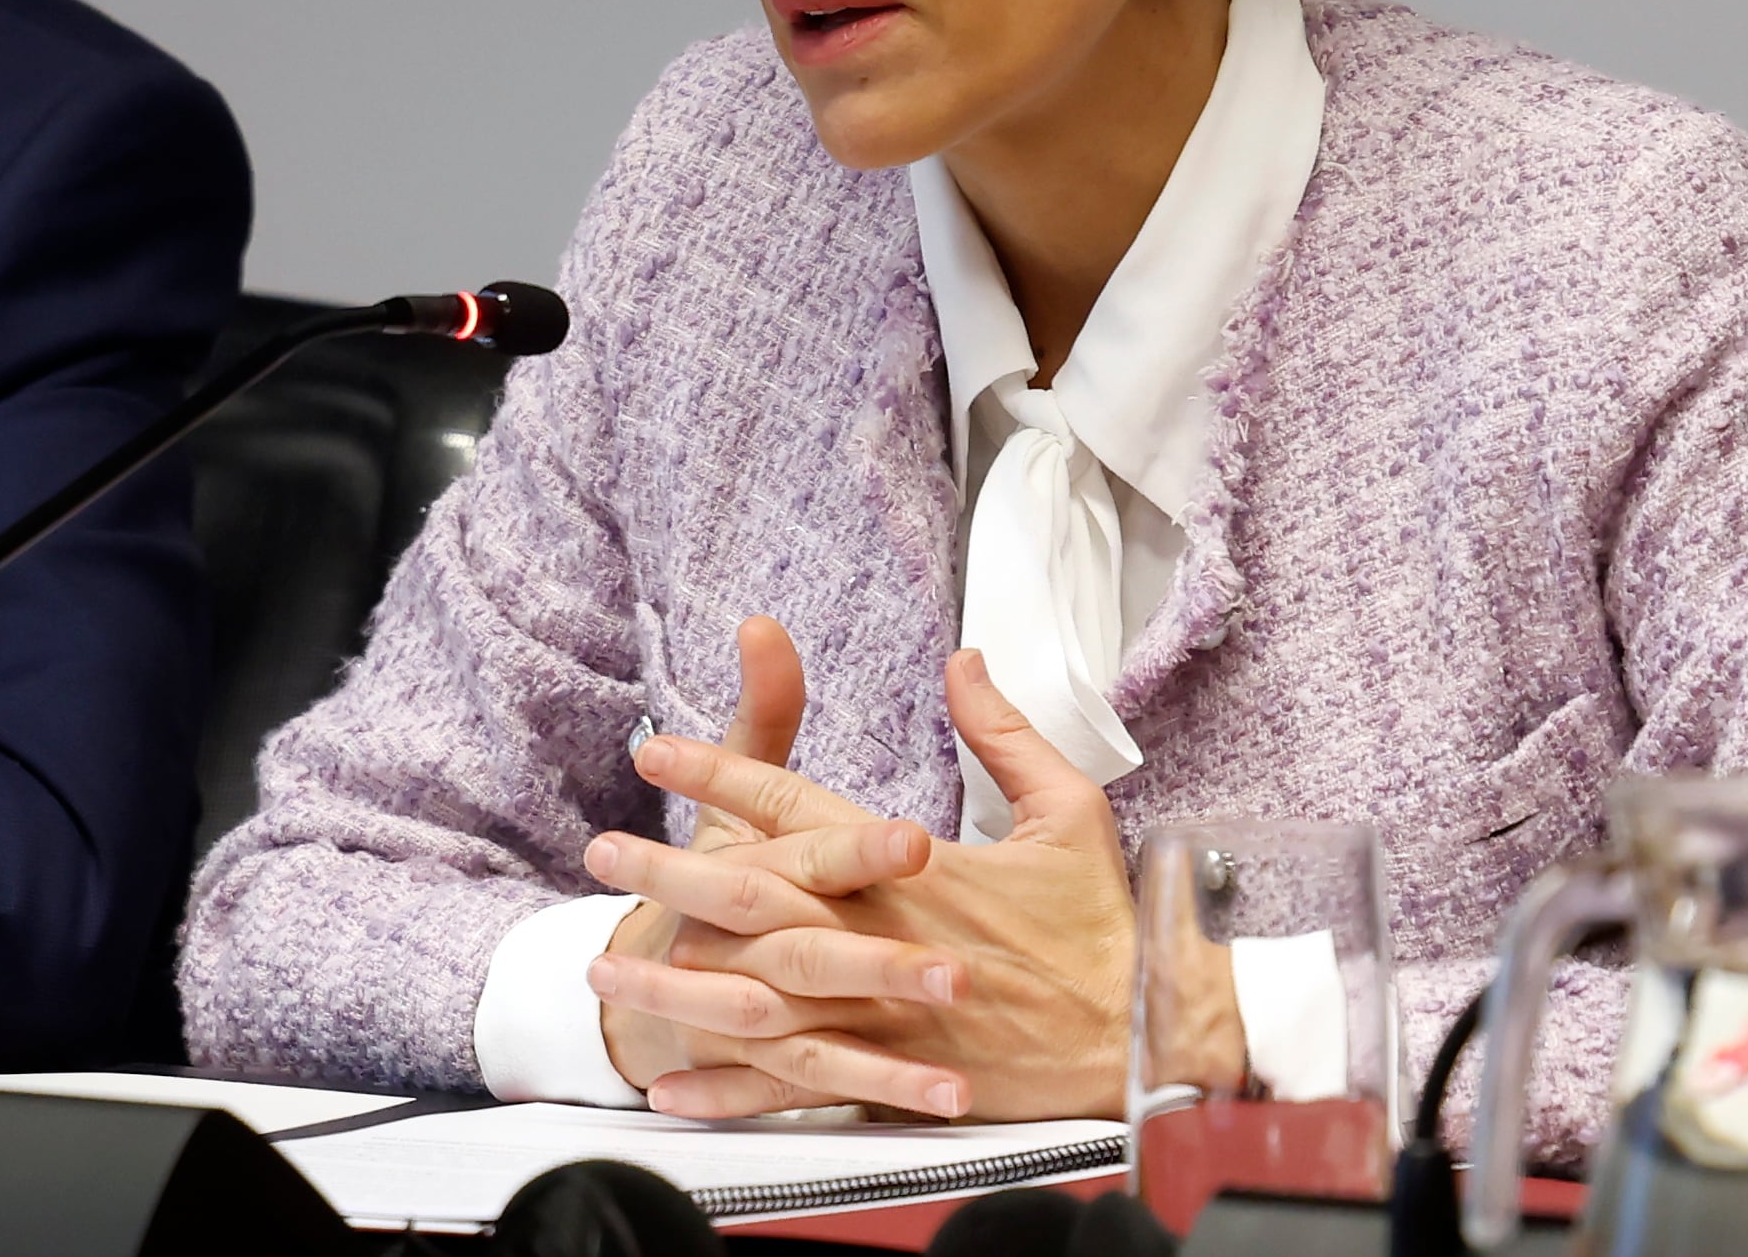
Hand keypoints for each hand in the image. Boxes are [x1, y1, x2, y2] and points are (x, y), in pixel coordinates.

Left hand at [595, 646, 1142, 1119]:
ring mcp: (884, 1013)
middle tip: (598, 849)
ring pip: (757, 992)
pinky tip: (675, 1084)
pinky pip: (798, 1084)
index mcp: (918, 867)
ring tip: (603, 968)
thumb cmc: (1104, 927)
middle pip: (754, 897)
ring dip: (675, 980)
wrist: (1149, 1039)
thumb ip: (1005, 733)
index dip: (722, 776)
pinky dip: (734, 1088)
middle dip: (668, 871)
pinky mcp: (897, 1075)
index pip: (799, 810)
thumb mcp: (1070, 809)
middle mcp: (886, 937)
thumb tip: (963, 660)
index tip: (655, 749)